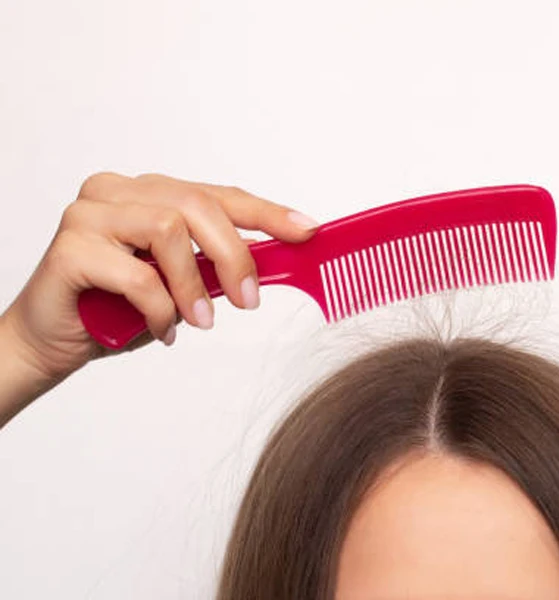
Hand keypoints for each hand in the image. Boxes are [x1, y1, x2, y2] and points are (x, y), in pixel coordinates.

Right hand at [0, 172, 317, 425]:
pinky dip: (159, 308)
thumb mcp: (182, 286)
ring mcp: (89, 214)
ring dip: (193, 286)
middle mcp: (118, 191)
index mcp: (149, 193)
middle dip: (235, 256)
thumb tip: (276, 262)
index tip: (307, 230)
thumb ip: (216, 266)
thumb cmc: (118, 310)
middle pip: (197, 206)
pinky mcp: (70, 247)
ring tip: (197, 321)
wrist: (51, 343)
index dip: (267, 212)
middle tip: (249, 300)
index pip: (219, 195)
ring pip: (168, 231)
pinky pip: (138, 274)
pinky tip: (159, 328)